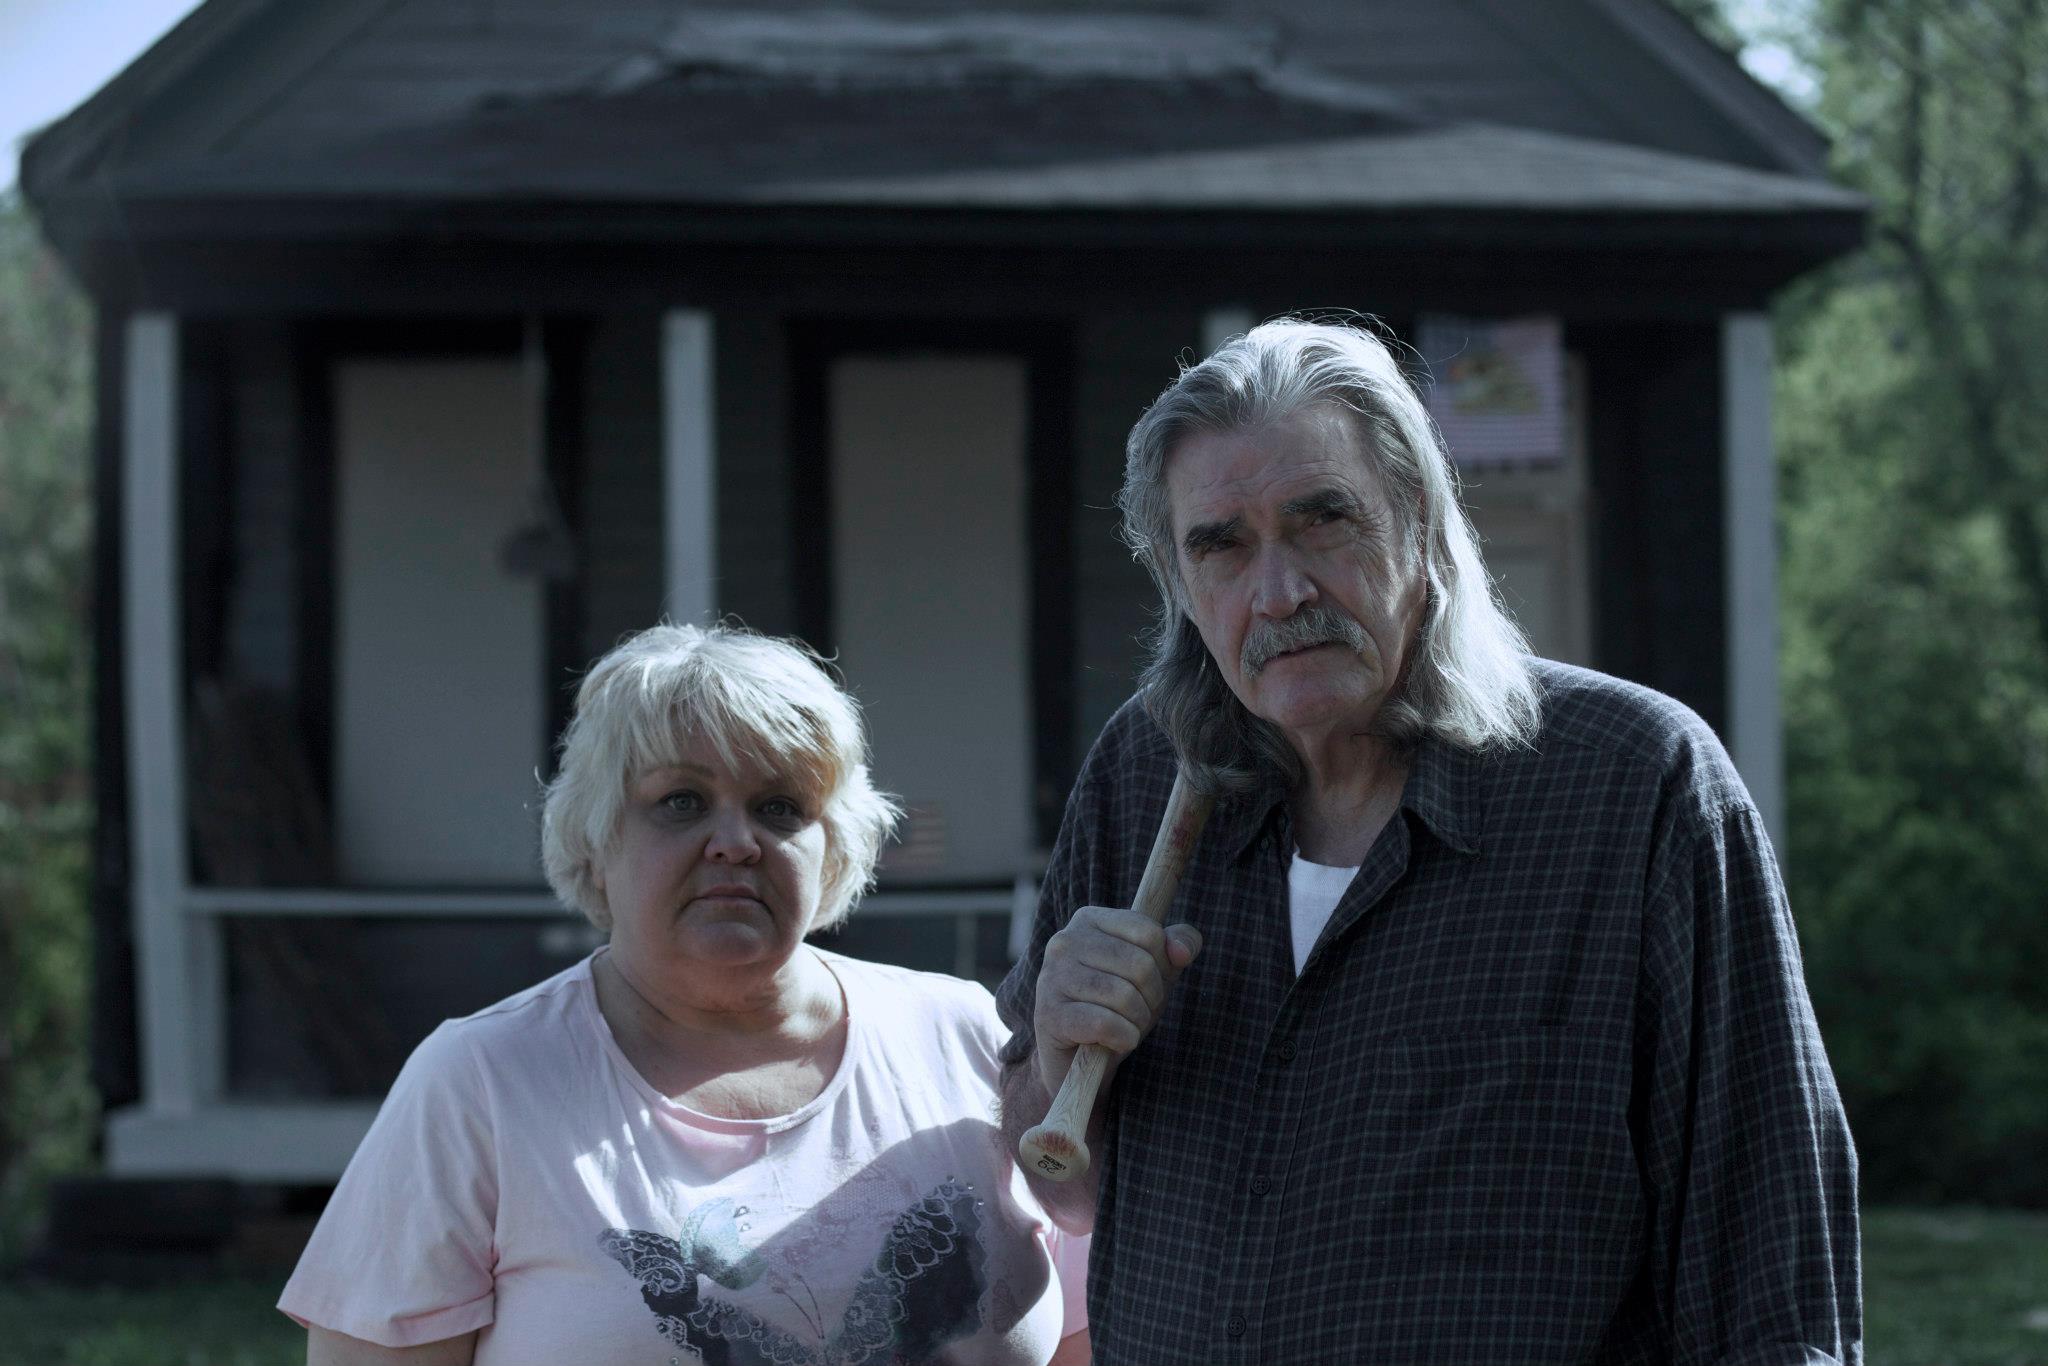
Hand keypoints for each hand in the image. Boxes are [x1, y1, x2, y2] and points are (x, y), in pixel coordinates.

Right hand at [1032, 904, 1201, 1098]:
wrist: (1075, 1054)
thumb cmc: (1116, 1004)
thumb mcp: (1154, 970)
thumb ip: (1178, 946)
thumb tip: (1182, 951)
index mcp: (1089, 920)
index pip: (1149, 932)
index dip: (1163, 964)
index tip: (1148, 982)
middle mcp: (1065, 941)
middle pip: (1140, 965)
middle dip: (1152, 997)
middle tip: (1139, 1011)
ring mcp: (1053, 976)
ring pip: (1124, 996)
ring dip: (1138, 1021)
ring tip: (1127, 1026)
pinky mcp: (1050, 1013)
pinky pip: (1105, 1024)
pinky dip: (1123, 1039)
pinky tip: (1115, 1041)